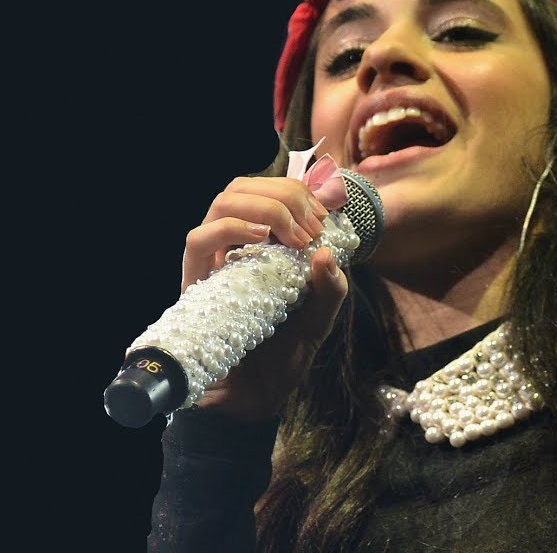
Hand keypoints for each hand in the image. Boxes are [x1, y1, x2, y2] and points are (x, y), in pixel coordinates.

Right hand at [180, 176, 348, 420]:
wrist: (253, 399)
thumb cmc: (283, 356)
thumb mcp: (320, 319)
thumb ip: (331, 288)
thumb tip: (325, 252)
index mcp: (264, 247)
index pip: (269, 192)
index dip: (297, 189)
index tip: (326, 212)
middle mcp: (234, 248)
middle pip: (244, 187)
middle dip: (285, 194)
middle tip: (312, 225)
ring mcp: (212, 263)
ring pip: (222, 203)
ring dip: (265, 207)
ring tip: (292, 234)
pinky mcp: (195, 283)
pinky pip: (198, 240)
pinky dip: (231, 229)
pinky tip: (259, 239)